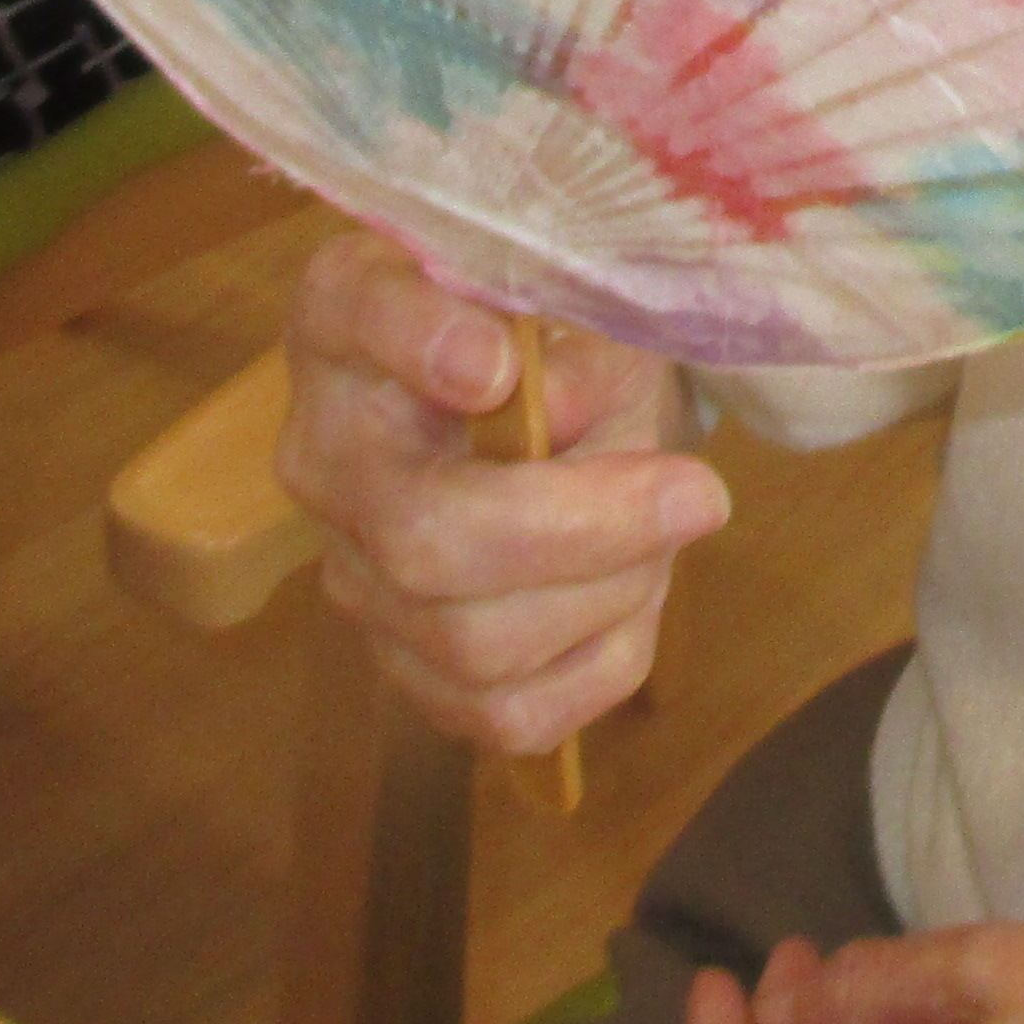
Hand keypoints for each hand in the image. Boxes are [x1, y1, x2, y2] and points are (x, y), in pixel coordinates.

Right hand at [274, 226, 726, 753]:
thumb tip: (558, 408)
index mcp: (348, 317)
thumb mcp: (587, 307)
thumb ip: (574, 346)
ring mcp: (353, 574)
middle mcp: (323, 455)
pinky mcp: (409, 668)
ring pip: (474, 643)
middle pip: (423, 538)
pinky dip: (601, 662)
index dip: (418, 343)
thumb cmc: (565, 340)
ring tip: (662, 533)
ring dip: (609, 593)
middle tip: (700, 493)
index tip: (500, 364)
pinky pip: (509, 715)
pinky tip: (629, 594)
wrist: (559, 405)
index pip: (358, 318)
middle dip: (584, 531)